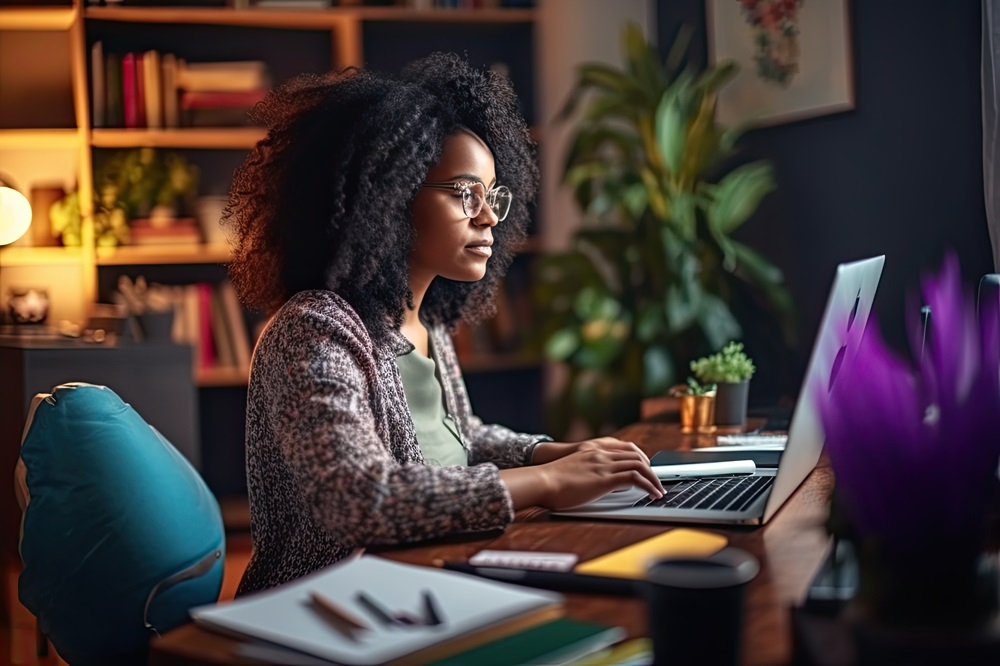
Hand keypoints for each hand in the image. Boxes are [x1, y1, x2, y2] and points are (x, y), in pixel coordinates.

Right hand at [501, 438, 663, 510]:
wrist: (541, 481)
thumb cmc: (550, 481)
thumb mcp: (572, 469)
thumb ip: (586, 470)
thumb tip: (594, 484)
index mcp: (592, 449)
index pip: (625, 447)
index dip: (640, 457)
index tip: (646, 468)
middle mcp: (600, 453)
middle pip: (636, 455)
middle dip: (650, 469)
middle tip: (656, 482)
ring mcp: (604, 464)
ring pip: (640, 466)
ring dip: (654, 479)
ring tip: (659, 491)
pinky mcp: (605, 478)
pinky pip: (636, 479)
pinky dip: (649, 486)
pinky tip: (653, 495)